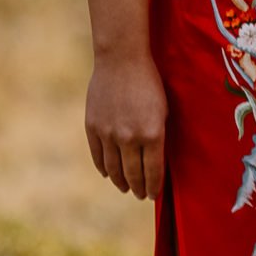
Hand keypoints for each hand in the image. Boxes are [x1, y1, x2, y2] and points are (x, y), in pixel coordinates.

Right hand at [85, 51, 166, 199]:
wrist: (122, 59)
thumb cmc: (149, 82)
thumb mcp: (163, 110)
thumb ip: (158, 136)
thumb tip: (156, 161)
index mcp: (152, 134)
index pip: (153, 171)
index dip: (154, 186)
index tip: (154, 194)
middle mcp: (129, 138)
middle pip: (133, 174)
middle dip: (139, 188)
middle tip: (141, 195)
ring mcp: (109, 134)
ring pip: (114, 169)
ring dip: (121, 182)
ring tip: (126, 188)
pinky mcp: (93, 128)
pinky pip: (98, 156)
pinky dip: (104, 168)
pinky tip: (109, 174)